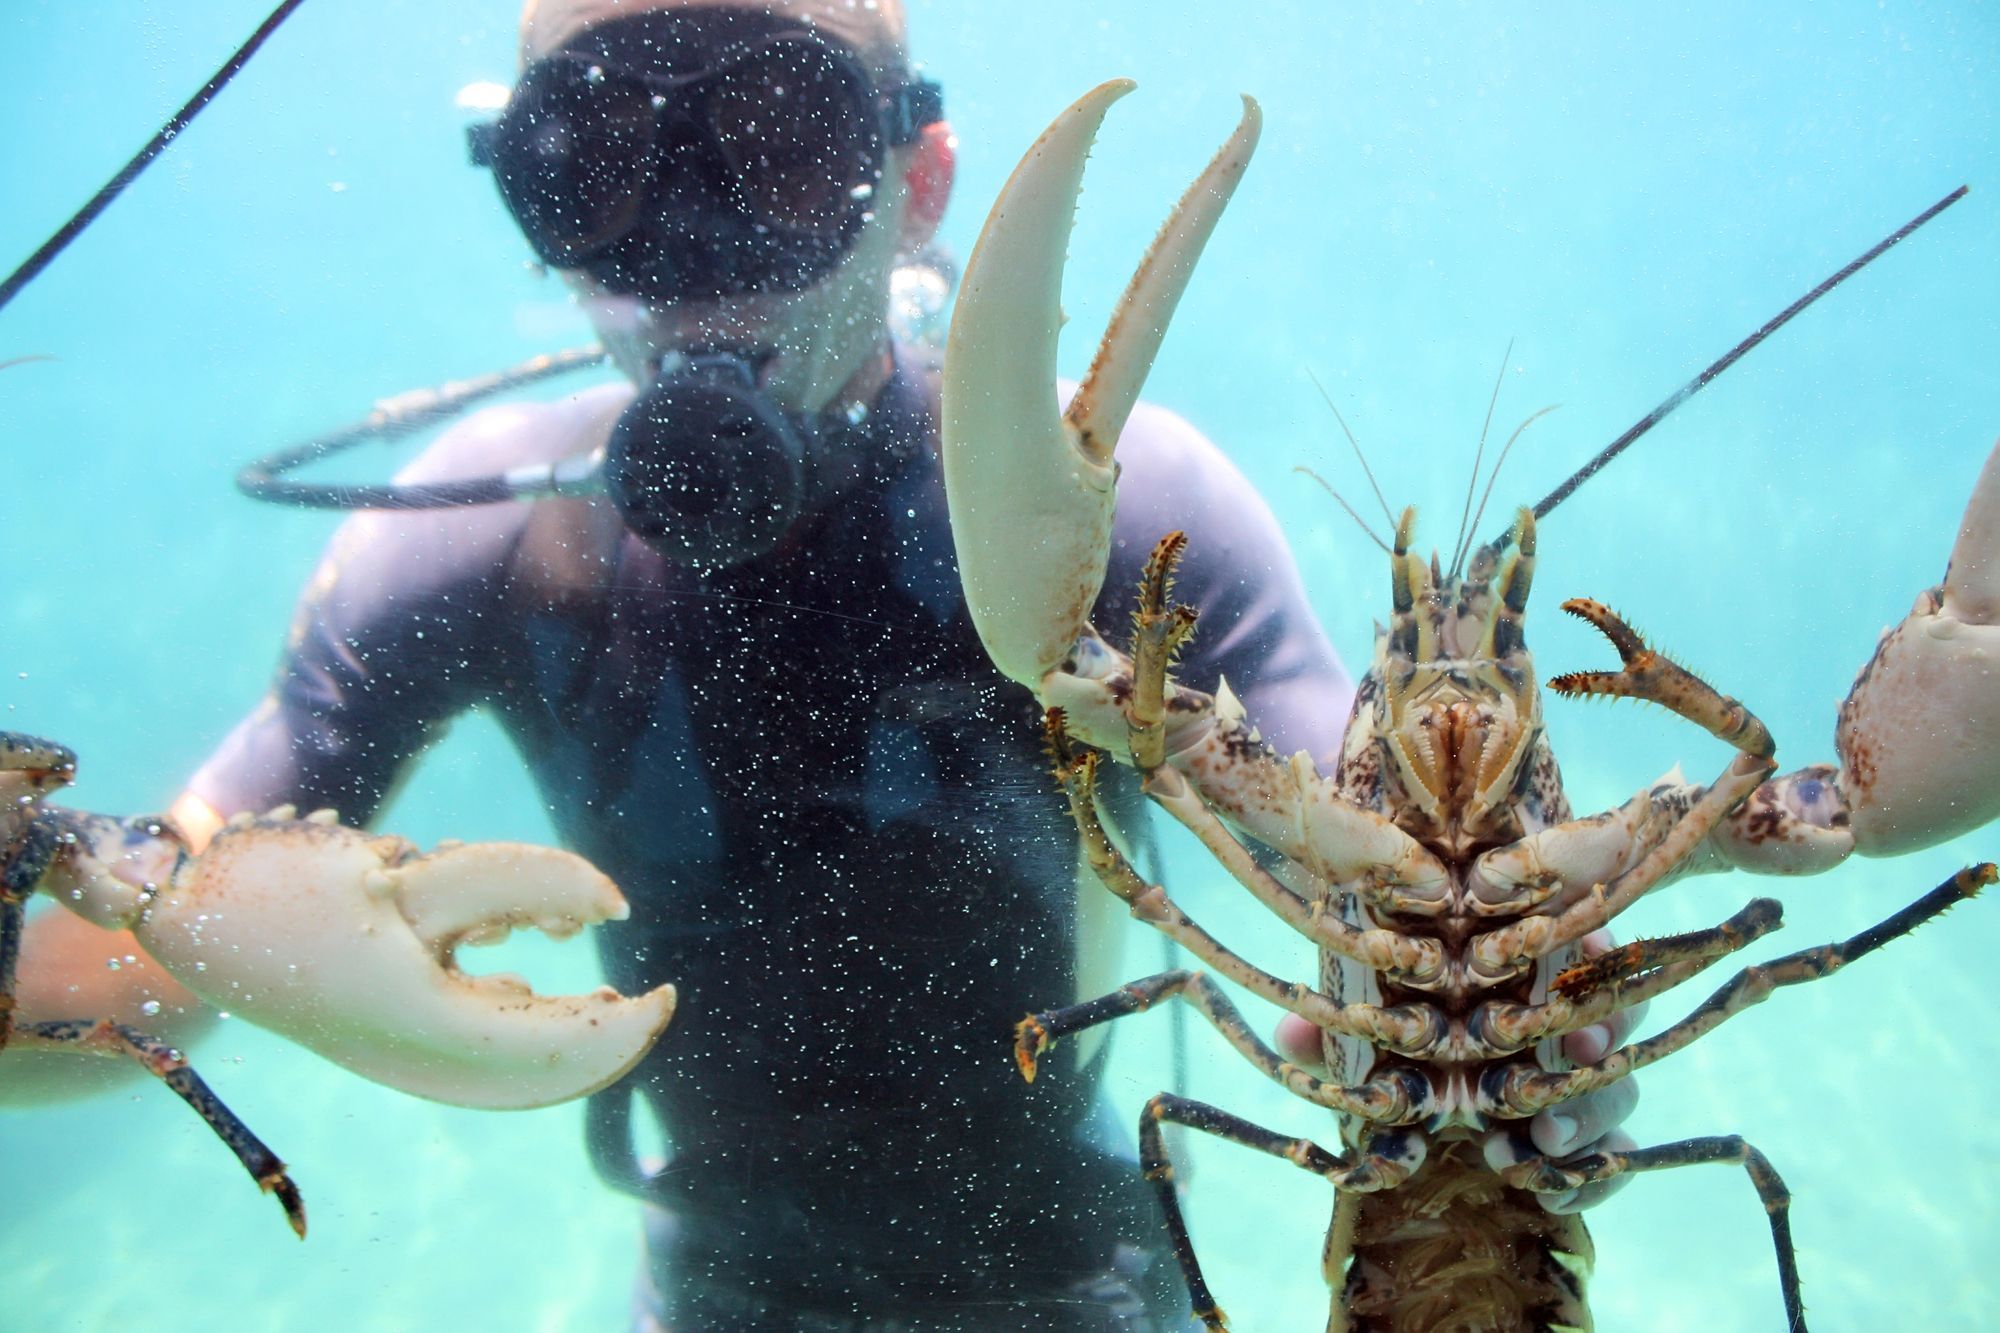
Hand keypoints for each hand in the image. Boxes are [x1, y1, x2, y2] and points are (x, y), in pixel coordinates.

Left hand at [1273, 928, 1645, 1213]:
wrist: (1405, 1099)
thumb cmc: (1390, 1036)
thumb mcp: (1359, 1025)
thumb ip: (1333, 1028)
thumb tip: (1294, 1032)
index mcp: (1515, 968)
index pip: (1573, 942)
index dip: (1587, 949)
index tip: (1582, 957)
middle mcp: (1556, 1019)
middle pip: (1611, 1013)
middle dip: (1601, 1035)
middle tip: (1578, 1050)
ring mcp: (1574, 1080)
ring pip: (1616, 1087)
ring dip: (1589, 1112)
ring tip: (1542, 1137)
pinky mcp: (1578, 1137)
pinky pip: (1608, 1158)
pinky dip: (1590, 1178)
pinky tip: (1553, 1190)